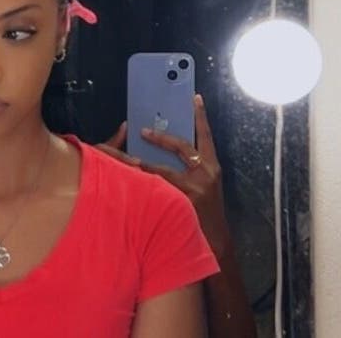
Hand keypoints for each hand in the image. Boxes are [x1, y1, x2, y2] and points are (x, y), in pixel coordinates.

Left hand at [97, 94, 230, 257]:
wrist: (214, 242)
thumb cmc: (206, 212)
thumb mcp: (206, 187)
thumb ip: (192, 170)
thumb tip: (168, 149)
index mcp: (213, 167)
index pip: (207, 137)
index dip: (201, 117)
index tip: (194, 98)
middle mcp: (205, 175)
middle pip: (181, 147)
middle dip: (161, 138)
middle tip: (142, 131)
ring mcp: (193, 190)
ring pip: (162, 170)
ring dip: (142, 163)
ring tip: (126, 158)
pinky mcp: (180, 203)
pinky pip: (156, 190)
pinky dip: (141, 185)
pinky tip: (127, 182)